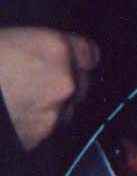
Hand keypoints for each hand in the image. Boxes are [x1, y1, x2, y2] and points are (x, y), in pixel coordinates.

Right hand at [0, 27, 99, 150]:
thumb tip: (37, 50)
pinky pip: (48, 130)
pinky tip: (15, 113)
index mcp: (54, 48)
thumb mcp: (5, 38)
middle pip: (82, 83)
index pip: (90, 53)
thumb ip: (32, 45)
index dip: (79, 56)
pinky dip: (37, 124)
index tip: (75, 58)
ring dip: (54, 105)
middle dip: (66, 82)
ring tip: (23, 97)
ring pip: (68, 110)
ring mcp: (53, 113)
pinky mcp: (39, 137)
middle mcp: (62, 81)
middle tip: (38, 79)